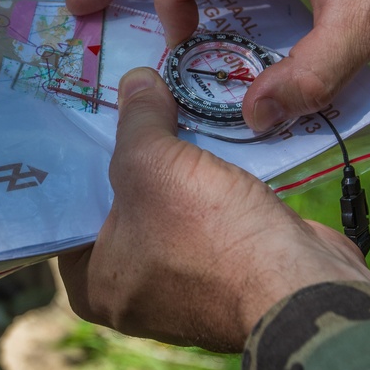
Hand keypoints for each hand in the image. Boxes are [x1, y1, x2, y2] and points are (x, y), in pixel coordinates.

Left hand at [57, 68, 369, 352]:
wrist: (298, 282)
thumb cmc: (204, 233)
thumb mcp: (152, 163)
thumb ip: (137, 119)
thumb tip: (135, 80)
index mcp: (94, 281)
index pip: (71, 209)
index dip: (80, 155)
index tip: (88, 107)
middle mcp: (132, 289)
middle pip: (122, 201)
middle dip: (135, 151)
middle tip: (131, 94)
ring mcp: (185, 282)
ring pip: (171, 203)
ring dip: (179, 162)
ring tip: (172, 101)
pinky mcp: (230, 267)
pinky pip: (210, 213)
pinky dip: (213, 179)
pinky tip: (213, 132)